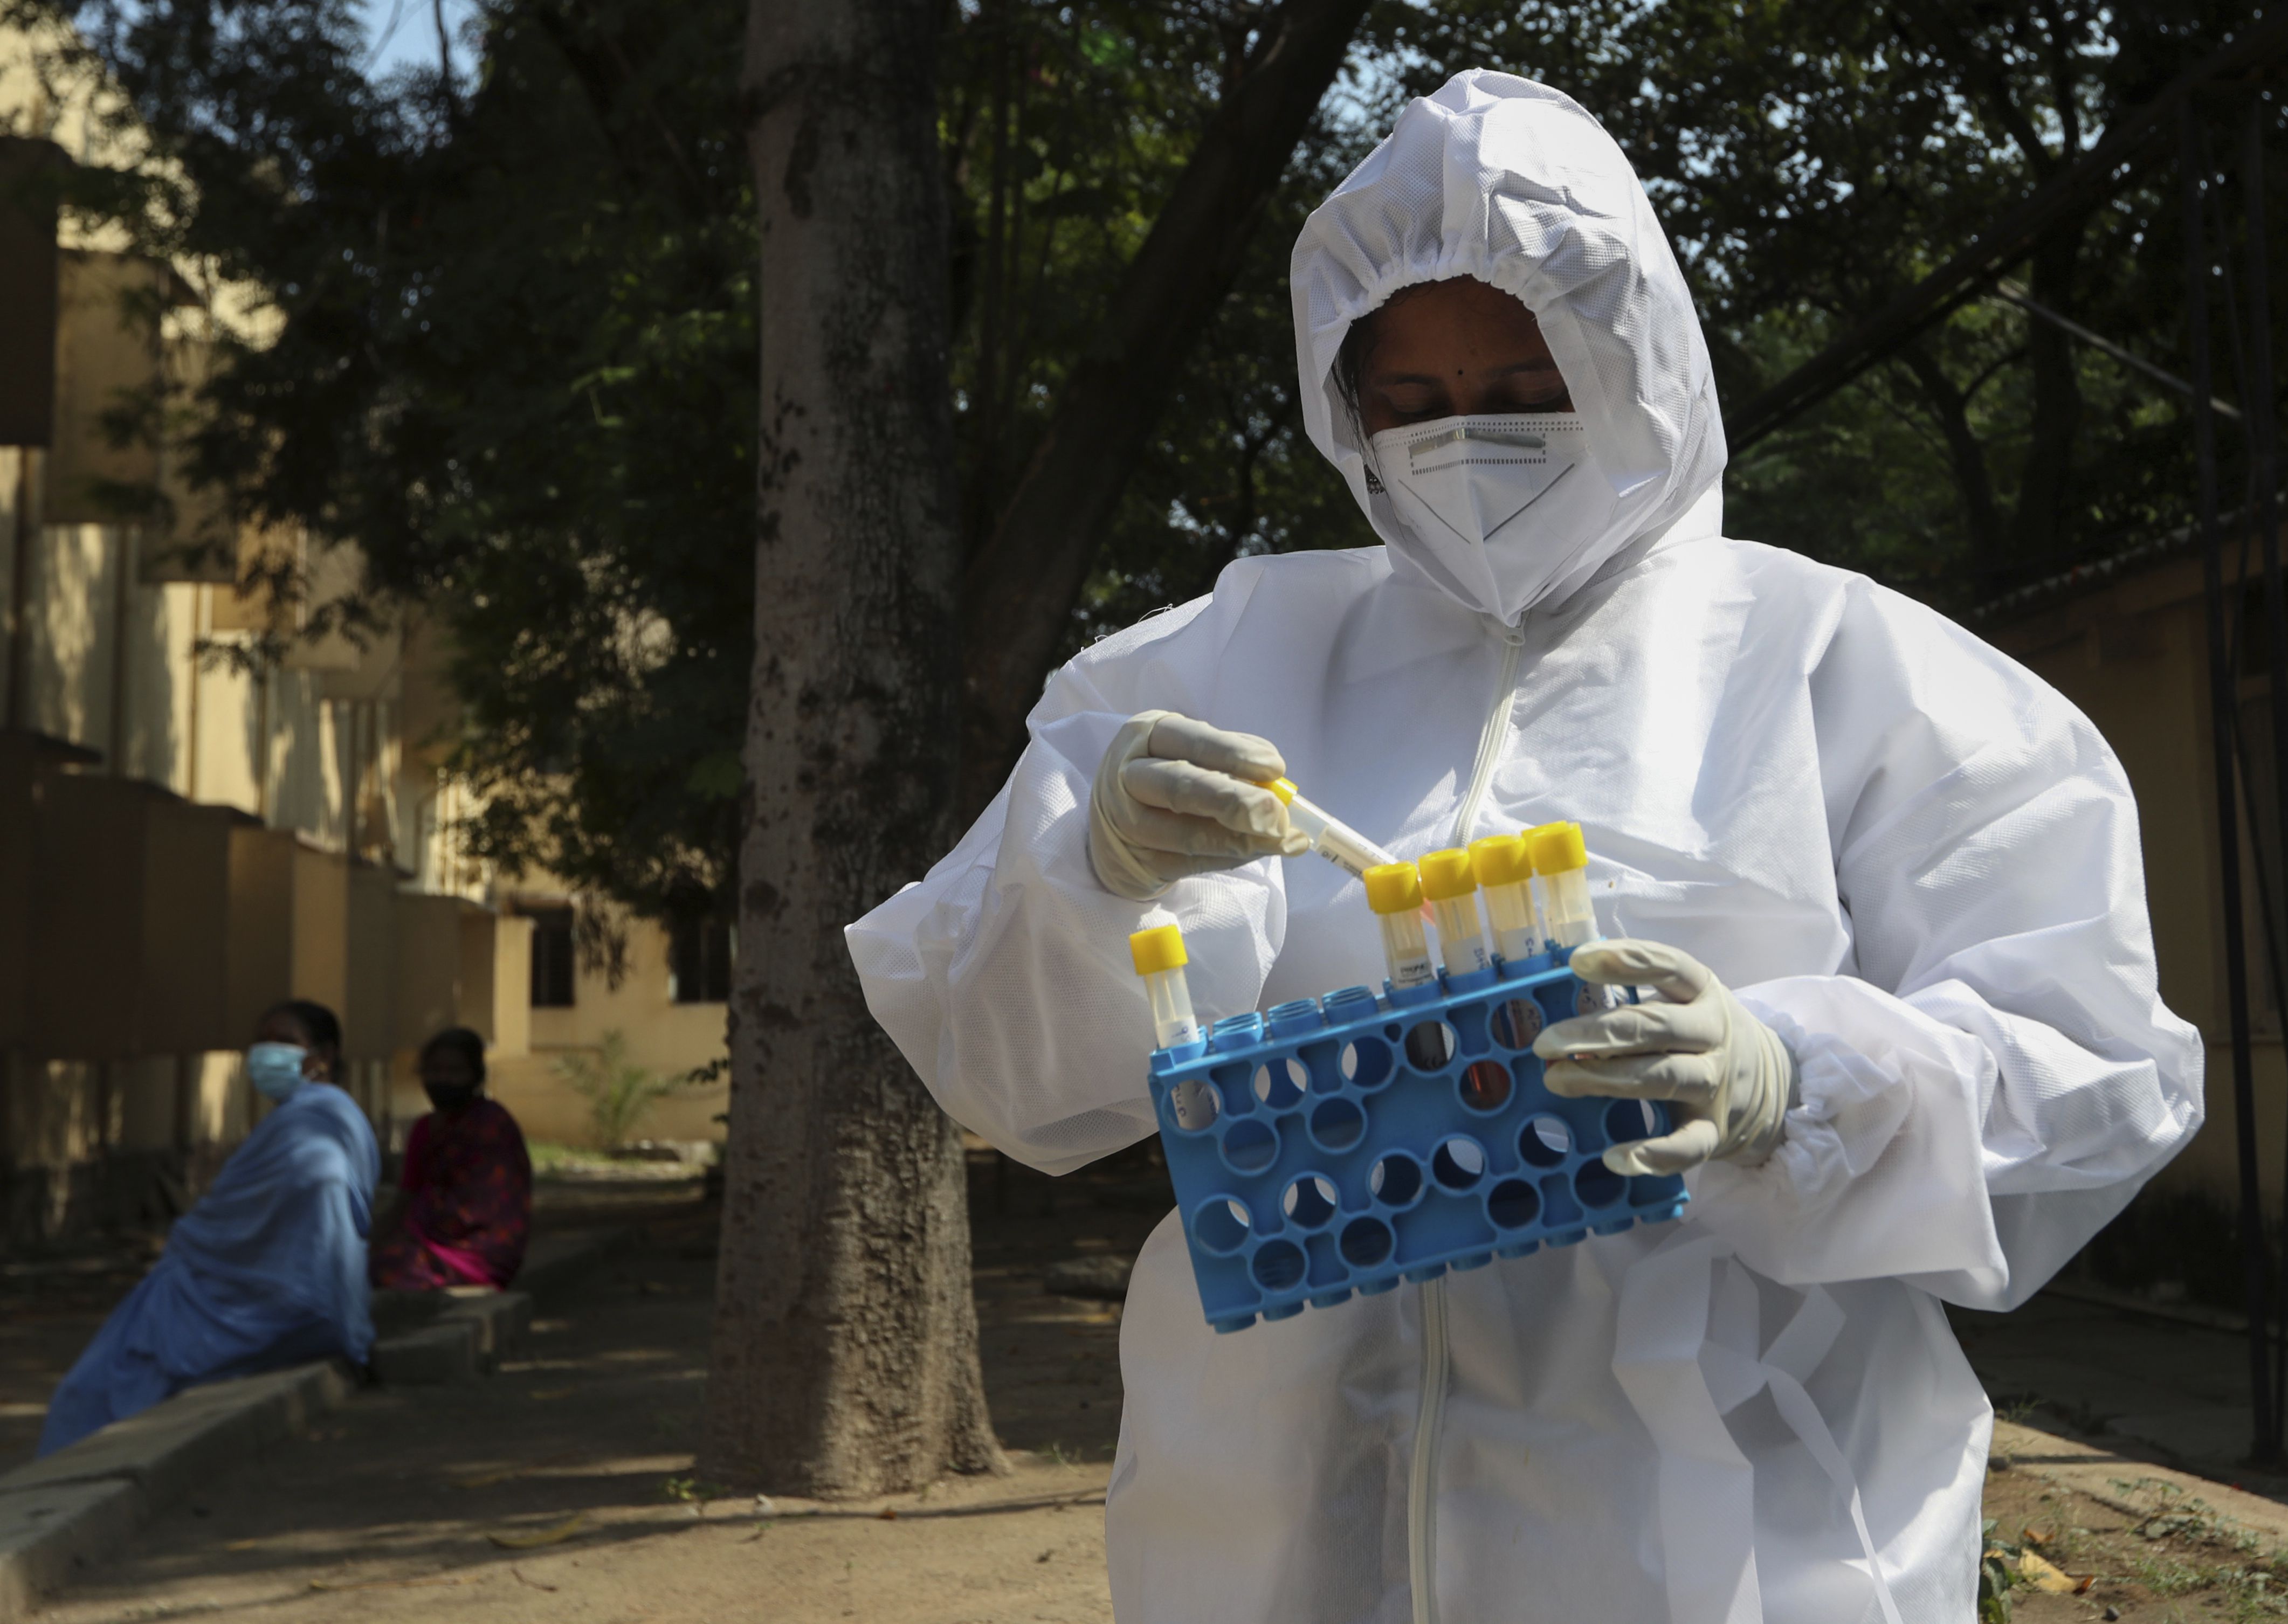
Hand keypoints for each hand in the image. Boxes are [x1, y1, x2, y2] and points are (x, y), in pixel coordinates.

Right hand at [1088, 711, 1307, 900]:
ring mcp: (1126, 824)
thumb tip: (1279, 783)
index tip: (1276, 768)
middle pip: (1180, 788)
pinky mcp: (1136, 864)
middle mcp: (1127, 777)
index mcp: (1145, 737)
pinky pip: (1190, 864)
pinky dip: (1230, 858)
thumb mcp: (1190, 757)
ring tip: (1280, 840)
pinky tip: (1258, 852)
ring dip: (1240, 839)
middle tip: (1277, 815)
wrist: (1117, 830)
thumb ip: (1231, 764)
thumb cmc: (1167, 782)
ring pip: (1186, 834)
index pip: (1189, 740)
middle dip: (1234, 801)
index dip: (1233, 754)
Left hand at [1533, 939, 1794, 1176]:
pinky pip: (1687, 1145)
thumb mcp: (1683, 1003)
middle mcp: (1713, 1033)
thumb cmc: (1700, 1035)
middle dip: (1596, 1033)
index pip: (1669, 966)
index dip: (1626, 961)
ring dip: (1606, 1079)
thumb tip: (1558, 1003)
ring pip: (1662, 1077)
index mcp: (1702, 992)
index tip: (1577, 961)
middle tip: (1545, 1042)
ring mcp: (1716, 1083)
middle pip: (1654, 1027)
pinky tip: (1614, 1158)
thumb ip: (1633, 1000)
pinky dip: (1654, 1155)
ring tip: (1556, 1079)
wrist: (1775, 1086)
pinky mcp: (1715, 1129)